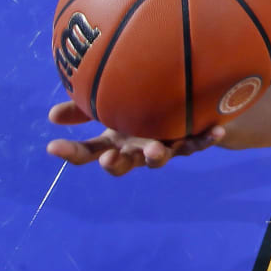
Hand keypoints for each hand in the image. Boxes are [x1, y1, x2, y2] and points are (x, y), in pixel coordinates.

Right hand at [45, 100, 220, 175]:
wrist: (179, 111)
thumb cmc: (137, 108)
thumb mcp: (109, 106)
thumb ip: (83, 109)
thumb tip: (52, 115)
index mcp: (113, 144)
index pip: (86, 153)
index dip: (70, 152)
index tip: (53, 146)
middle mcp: (136, 150)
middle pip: (121, 164)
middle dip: (114, 164)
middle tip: (108, 159)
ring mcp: (163, 148)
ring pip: (158, 158)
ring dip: (156, 157)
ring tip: (155, 152)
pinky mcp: (188, 141)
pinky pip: (198, 143)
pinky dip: (207, 139)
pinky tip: (219, 131)